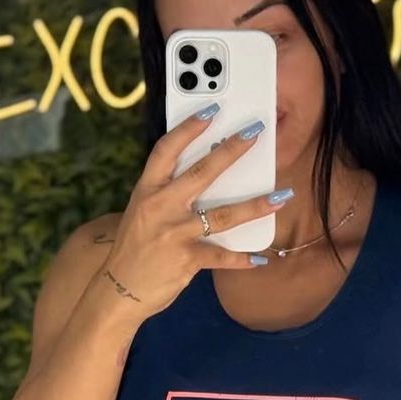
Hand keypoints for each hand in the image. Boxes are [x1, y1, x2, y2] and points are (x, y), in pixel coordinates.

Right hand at [101, 107, 290, 320]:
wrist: (119, 289)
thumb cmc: (135, 248)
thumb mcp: (142, 212)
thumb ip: (168, 194)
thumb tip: (208, 176)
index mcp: (147, 190)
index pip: (166, 150)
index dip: (189, 128)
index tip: (211, 110)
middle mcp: (160, 208)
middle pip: (202, 173)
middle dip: (231, 150)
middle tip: (255, 133)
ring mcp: (174, 234)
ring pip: (222, 215)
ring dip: (255, 205)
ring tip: (281, 196)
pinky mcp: (186, 260)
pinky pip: (221, 257)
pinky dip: (242, 259)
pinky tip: (261, 257)